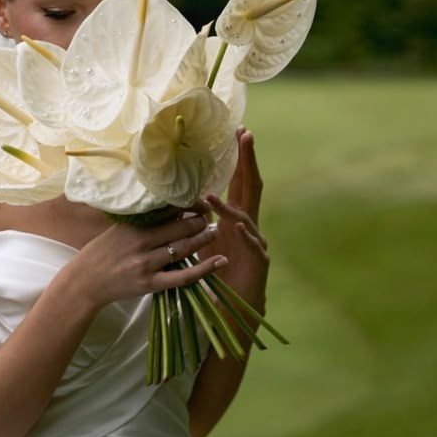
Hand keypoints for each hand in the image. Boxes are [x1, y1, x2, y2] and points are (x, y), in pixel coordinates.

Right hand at [70, 206, 227, 309]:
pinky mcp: (150, 283)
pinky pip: (182, 277)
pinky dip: (204, 269)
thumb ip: (141, 221)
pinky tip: (220, 262)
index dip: (189, 205)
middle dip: (200, 221)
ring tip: (214, 232)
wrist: (84, 282)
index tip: (200, 202)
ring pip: (184, 248)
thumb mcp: (118, 230)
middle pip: (180, 227)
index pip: (168, 210)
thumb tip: (170, 209)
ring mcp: (146, 264)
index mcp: (134, 226)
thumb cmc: (100, 253)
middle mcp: (141, 242)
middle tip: (210, 218)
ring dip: (203, 238)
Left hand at [201, 127, 269, 317]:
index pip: (239, 181)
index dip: (239, 158)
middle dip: (248, 161)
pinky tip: (236, 225)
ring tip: (214, 192)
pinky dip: (244, 234)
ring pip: (246, 217)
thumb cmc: (218, 270)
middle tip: (246, 135)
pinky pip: (253, 244)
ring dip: (231, 203)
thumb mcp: (204, 239)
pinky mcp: (259, 261)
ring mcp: (256, 241)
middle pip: (251, 186)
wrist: (235, 304)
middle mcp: (249, 225)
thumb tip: (177, 195)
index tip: (237, 132)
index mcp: (236, 217)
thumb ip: (197, 217)